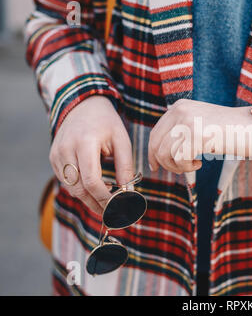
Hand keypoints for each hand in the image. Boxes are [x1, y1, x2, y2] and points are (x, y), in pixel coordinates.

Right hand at [49, 96, 133, 214]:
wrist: (84, 105)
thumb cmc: (107, 123)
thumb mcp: (122, 141)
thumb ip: (125, 168)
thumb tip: (129, 194)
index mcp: (85, 143)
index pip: (92, 181)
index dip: (105, 198)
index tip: (119, 208)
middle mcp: (66, 149)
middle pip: (79, 189)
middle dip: (97, 204)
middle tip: (114, 214)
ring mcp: (56, 154)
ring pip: (71, 188)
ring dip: (88, 200)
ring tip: (107, 204)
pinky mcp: (53, 158)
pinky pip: (66, 181)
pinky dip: (80, 189)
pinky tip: (96, 190)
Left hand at [147, 99, 251, 173]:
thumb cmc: (231, 130)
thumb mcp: (201, 123)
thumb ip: (181, 131)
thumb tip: (158, 153)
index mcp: (179, 107)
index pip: (155, 133)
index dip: (153, 153)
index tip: (156, 166)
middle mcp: (180, 111)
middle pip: (156, 145)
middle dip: (164, 163)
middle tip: (181, 169)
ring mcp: (188, 122)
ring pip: (165, 154)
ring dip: (178, 166)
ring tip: (193, 164)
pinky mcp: (197, 135)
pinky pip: (179, 159)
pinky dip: (187, 167)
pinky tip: (200, 163)